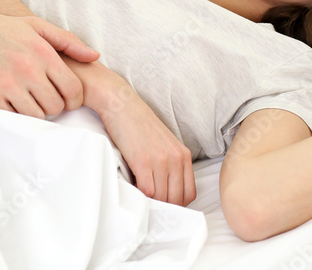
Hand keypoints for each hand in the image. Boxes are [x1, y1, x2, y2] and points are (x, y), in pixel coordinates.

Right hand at [0, 13, 98, 118]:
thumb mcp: (35, 26)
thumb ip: (67, 41)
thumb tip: (95, 56)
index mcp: (42, 52)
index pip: (73, 89)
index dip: (74, 100)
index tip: (68, 101)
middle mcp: (27, 69)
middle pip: (55, 107)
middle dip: (53, 106)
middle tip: (43, 99)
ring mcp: (6, 84)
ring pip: (35, 116)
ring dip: (33, 112)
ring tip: (27, 100)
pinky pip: (11, 118)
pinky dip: (13, 114)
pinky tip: (10, 103)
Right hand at [98, 88, 195, 205]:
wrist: (122, 105)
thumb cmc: (139, 125)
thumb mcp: (163, 144)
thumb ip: (169, 165)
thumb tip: (164, 192)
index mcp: (184, 155)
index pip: (189, 193)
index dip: (176, 204)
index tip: (163, 205)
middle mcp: (176, 158)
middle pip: (176, 199)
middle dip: (163, 207)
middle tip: (150, 207)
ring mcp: (161, 160)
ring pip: (162, 197)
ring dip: (151, 203)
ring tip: (140, 199)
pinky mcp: (143, 161)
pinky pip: (147, 191)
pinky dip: (140, 196)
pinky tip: (133, 191)